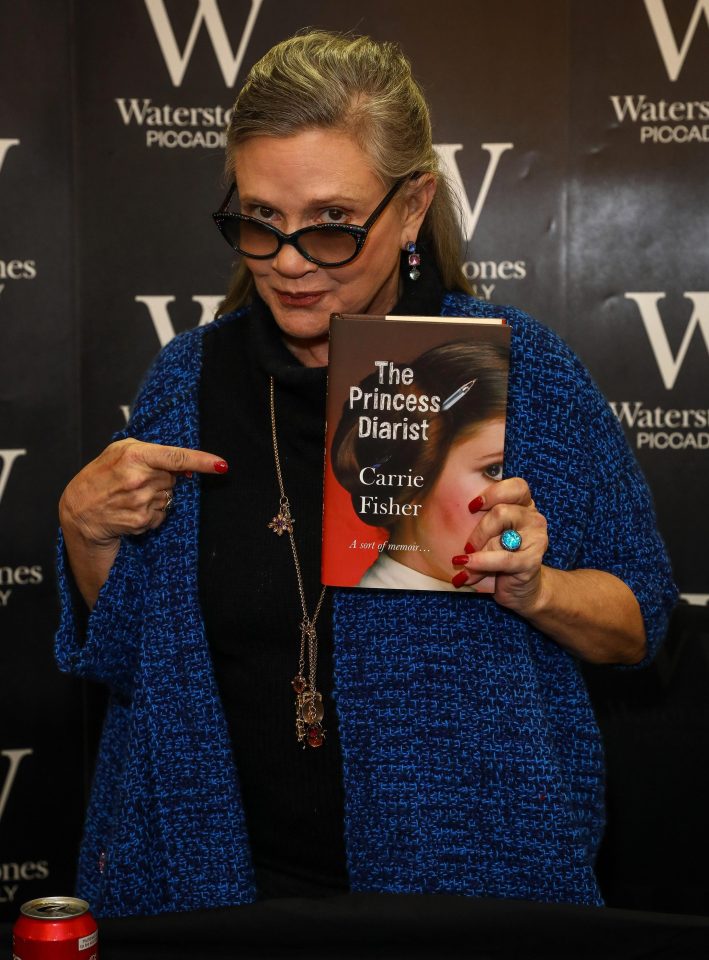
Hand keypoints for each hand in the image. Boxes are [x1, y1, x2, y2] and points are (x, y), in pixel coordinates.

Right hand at [59, 439, 227, 545]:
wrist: (80, 511)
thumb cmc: (100, 476)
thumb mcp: (120, 452)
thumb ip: (154, 453)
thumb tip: (186, 470)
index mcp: (134, 455)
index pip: (176, 457)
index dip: (202, 461)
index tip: (221, 465)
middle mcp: (139, 478)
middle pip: (173, 477)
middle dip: (162, 477)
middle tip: (137, 480)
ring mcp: (141, 501)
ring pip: (169, 495)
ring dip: (156, 495)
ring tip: (131, 495)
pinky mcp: (142, 520)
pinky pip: (163, 513)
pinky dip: (153, 511)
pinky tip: (132, 509)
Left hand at [453, 477, 548, 616]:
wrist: (519, 589)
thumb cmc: (498, 556)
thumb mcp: (487, 535)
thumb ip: (475, 521)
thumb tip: (441, 513)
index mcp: (523, 505)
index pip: (516, 486)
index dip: (492, 493)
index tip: (471, 507)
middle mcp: (533, 518)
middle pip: (502, 511)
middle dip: (479, 530)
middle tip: (467, 546)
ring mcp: (536, 538)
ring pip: (502, 533)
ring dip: (479, 547)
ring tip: (464, 561)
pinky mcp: (532, 560)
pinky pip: (503, 558)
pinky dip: (482, 563)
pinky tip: (467, 570)